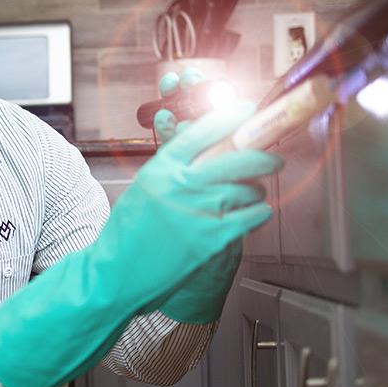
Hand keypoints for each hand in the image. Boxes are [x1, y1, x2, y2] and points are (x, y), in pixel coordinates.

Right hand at [0, 100, 281, 386]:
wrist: (115, 275)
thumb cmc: (126, 235)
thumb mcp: (143, 190)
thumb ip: (173, 171)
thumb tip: (208, 154)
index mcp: (161, 169)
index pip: (203, 131)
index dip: (230, 117)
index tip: (246, 111)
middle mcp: (180, 185)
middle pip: (236, 156)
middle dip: (262, 155)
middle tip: (272, 158)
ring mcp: (197, 211)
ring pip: (247, 188)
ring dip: (257, 190)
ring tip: (254, 195)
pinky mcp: (211, 239)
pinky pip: (251, 216)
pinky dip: (259, 212)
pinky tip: (257, 213)